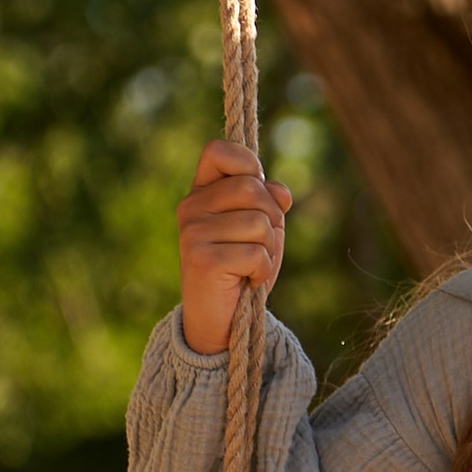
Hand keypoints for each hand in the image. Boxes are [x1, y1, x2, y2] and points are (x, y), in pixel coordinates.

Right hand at [177, 139, 291, 354]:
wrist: (219, 321)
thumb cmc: (242, 268)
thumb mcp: (261, 228)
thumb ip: (270, 202)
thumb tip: (282, 193)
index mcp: (200, 192)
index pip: (218, 150)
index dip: (248, 164)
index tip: (258, 188)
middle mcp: (190, 207)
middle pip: (252, 187)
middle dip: (272, 217)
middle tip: (261, 244)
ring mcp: (192, 233)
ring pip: (259, 222)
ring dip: (270, 249)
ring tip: (252, 266)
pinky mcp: (202, 260)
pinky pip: (257, 254)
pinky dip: (264, 271)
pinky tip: (248, 281)